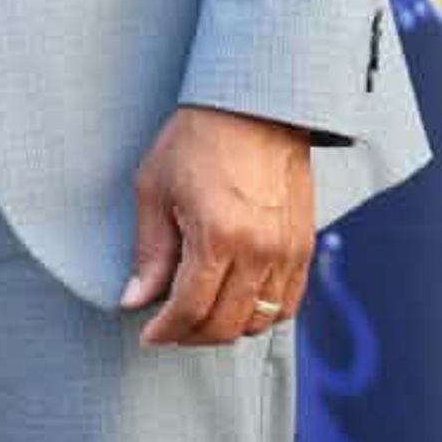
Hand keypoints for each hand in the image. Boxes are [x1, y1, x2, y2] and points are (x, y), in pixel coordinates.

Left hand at [120, 104, 312, 345]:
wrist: (255, 106)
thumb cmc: (198, 138)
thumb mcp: (155, 189)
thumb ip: (150, 252)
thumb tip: (135, 299)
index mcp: (218, 236)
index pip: (191, 309)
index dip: (166, 330)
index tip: (149, 335)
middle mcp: (260, 251)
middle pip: (226, 324)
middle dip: (191, 335)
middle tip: (168, 328)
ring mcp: (288, 252)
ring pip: (259, 321)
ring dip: (226, 328)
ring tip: (198, 314)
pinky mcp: (305, 247)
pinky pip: (286, 303)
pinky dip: (259, 314)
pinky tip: (234, 302)